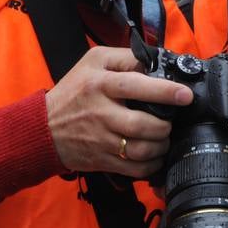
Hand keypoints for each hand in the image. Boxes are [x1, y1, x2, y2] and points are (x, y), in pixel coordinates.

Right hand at [45, 46, 187, 177]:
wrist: (42, 128)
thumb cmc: (73, 91)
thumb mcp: (93, 61)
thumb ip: (125, 58)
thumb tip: (156, 62)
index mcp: (100, 84)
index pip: (135, 86)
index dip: (164, 92)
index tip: (185, 95)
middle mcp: (100, 113)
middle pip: (141, 125)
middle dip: (164, 126)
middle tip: (170, 121)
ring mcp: (101, 140)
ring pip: (140, 150)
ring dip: (160, 146)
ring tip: (163, 138)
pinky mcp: (102, 160)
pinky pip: (134, 169)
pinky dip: (151, 165)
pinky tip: (155, 156)